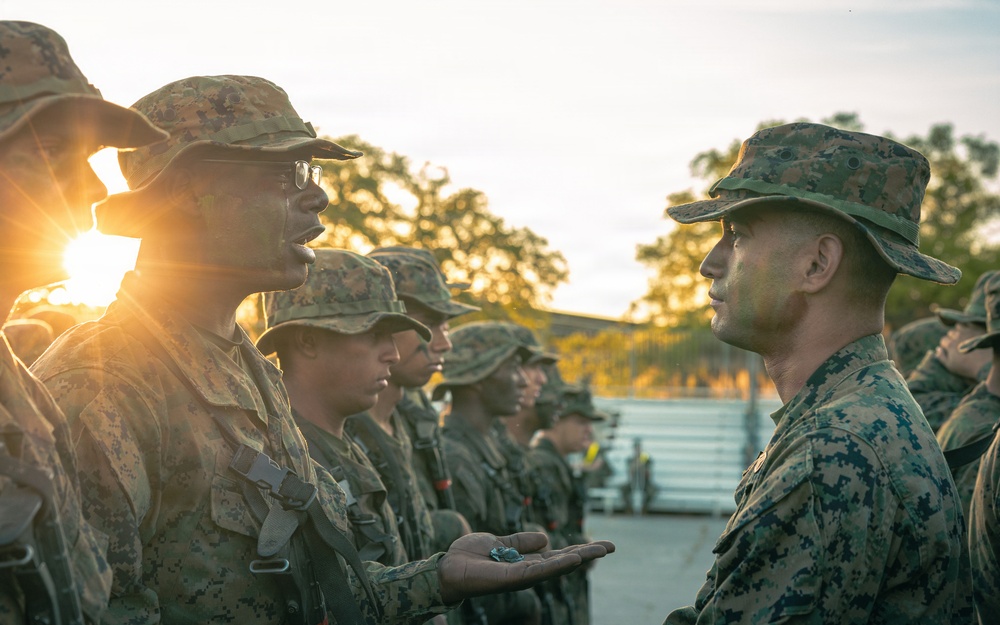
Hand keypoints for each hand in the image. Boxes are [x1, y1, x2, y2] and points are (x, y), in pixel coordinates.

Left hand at [437, 531, 613, 603]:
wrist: (448, 567)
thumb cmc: (470, 556)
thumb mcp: (499, 541)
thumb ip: (520, 540)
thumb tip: (545, 538)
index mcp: (525, 561)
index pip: (557, 555)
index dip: (578, 549)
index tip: (601, 544)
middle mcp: (528, 571)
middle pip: (563, 562)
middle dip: (587, 554)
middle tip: (611, 546)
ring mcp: (522, 576)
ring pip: (556, 567)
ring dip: (579, 558)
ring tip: (600, 550)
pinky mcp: (512, 579)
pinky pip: (537, 572)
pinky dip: (556, 566)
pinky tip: (572, 559)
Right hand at [935, 323, 990, 379]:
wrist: (986, 365)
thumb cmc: (967, 368)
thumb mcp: (950, 366)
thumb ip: (941, 357)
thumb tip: (937, 349)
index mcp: (950, 345)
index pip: (943, 340)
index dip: (946, 345)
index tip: (950, 349)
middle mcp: (957, 336)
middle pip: (951, 332)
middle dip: (952, 337)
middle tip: (958, 343)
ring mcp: (968, 332)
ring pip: (959, 326)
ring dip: (959, 330)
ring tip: (964, 336)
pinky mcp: (977, 330)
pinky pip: (970, 324)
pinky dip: (968, 327)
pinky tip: (971, 332)